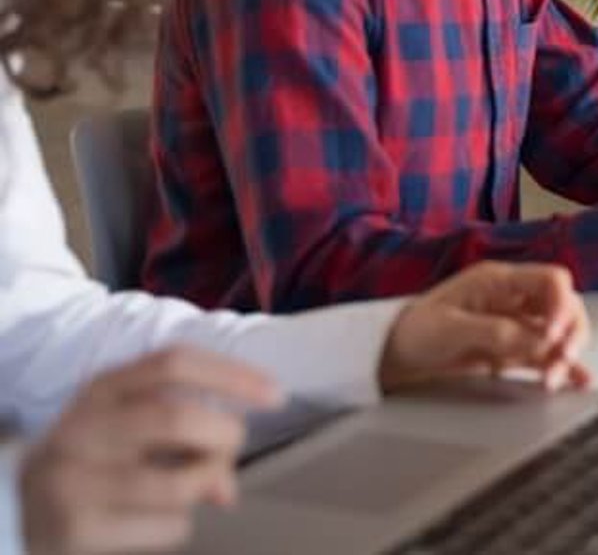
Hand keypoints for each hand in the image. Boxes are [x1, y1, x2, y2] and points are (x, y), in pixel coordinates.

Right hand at [21, 347, 280, 554]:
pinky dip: (177, 527)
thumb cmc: (95, 467)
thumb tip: (227, 486)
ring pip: (177, 482)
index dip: (231, 374)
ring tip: (193, 489)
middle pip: (176, 417)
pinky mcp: (76, 531)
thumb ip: (186, 436)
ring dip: (204, 486)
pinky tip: (151, 523)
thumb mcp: (128, 433)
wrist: (16, 518)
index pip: (173, 362)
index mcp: (100, 391)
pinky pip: (165, 528)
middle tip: (230, 450)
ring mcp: (72, 482)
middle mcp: (80, 430)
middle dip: (223, 437)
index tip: (275, 395)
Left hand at [379, 262, 591, 393]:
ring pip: (559, 333)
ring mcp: (514, 325)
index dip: (561, 305)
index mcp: (499, 282)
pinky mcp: (511, 350)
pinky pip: (545, 355)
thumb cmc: (414, 332)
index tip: (553, 334)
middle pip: (564, 306)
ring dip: (564, 355)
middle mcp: (513, 299)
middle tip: (562, 357)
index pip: (551, 281)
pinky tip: (574, 381)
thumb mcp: (451, 329)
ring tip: (553, 380)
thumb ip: (497, 332)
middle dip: (570, 332)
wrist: (391, 356)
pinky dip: (562, 367)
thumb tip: (539, 340)